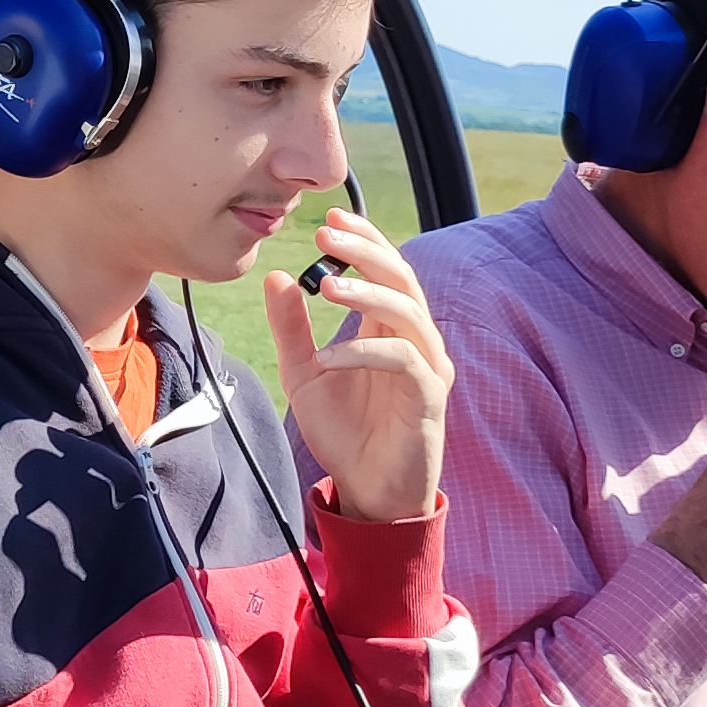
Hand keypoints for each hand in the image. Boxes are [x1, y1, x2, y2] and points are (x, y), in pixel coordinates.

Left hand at [266, 208, 451, 523]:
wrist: (366, 489)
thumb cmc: (344, 431)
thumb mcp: (304, 374)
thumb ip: (292, 328)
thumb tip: (277, 277)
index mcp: (388, 328)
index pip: (386, 269)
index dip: (364, 239)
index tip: (331, 217)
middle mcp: (415, 340)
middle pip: (402, 279)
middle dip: (366, 251)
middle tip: (328, 235)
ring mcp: (427, 367)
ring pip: (408, 313)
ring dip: (368, 294)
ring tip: (327, 286)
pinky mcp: (429, 398)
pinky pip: (404, 361)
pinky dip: (364, 352)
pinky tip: (329, 356)